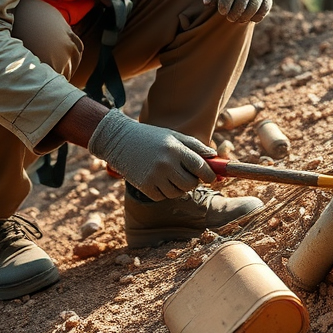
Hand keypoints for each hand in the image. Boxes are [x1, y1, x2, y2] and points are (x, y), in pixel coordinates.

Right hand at [88, 109, 215, 200]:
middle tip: (188, 175)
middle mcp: (166, 164)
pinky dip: (163, 192)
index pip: (201, 167)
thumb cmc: (150, 137)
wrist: (119, 140)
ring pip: (177, 193)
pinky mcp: (144, 186)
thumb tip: (214, 157)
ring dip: (178, 187)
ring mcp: (154, 176)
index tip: (210, 177)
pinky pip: (162, 197)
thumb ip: (195, 146)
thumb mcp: (173, 136)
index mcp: (175, 149)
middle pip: (191, 184)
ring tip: (170, 175)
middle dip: (193, 182)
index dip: (209, 175)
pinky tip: (157, 179)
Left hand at [202, 0, 271, 22]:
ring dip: (246, 16)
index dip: (225, 5)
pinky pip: (266, 6)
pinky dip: (258, 16)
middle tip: (229, 18)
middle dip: (235, 13)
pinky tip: (250, 19)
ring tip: (238, 19)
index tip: (221, 11)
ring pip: (256, 4)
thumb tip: (208, 3)